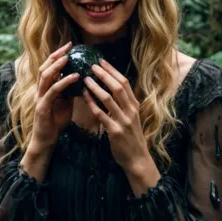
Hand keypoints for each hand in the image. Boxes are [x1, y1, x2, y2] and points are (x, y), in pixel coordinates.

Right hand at [30, 41, 79, 151]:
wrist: (47, 140)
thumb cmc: (56, 121)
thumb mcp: (65, 102)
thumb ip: (70, 90)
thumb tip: (82, 78)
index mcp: (45, 88)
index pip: (49, 67)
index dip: (58, 55)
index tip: (70, 46)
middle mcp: (40, 90)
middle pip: (45, 67)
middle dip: (56, 55)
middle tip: (68, 47)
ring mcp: (39, 98)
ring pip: (45, 76)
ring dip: (57, 65)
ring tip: (68, 57)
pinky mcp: (42, 107)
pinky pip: (52, 91)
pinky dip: (64, 82)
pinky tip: (75, 77)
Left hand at [82, 58, 150, 172]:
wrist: (137, 159)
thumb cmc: (131, 137)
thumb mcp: (131, 117)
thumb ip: (122, 103)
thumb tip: (110, 87)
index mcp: (134, 105)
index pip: (124, 82)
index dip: (112, 70)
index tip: (101, 61)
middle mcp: (131, 110)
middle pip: (117, 87)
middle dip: (104, 74)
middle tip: (92, 65)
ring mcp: (123, 121)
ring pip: (108, 99)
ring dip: (96, 87)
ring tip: (85, 78)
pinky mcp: (115, 131)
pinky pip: (101, 115)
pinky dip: (92, 104)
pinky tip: (84, 97)